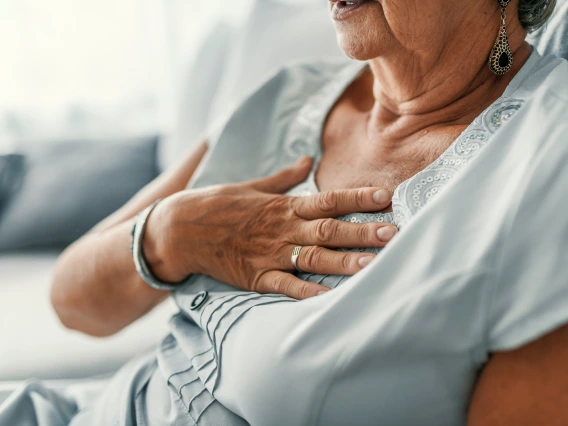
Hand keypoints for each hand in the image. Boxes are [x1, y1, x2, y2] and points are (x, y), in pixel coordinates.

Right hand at [144, 157, 397, 298]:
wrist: (181, 228)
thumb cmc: (219, 204)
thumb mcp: (253, 186)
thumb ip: (284, 177)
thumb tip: (307, 160)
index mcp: (284, 206)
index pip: (328, 199)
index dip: (357, 198)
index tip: (385, 197)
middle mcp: (282, 229)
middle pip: (328, 230)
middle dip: (361, 232)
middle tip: (392, 233)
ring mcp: (270, 254)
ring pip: (313, 259)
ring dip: (343, 262)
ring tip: (372, 265)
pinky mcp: (256, 276)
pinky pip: (285, 286)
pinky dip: (307, 292)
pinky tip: (329, 298)